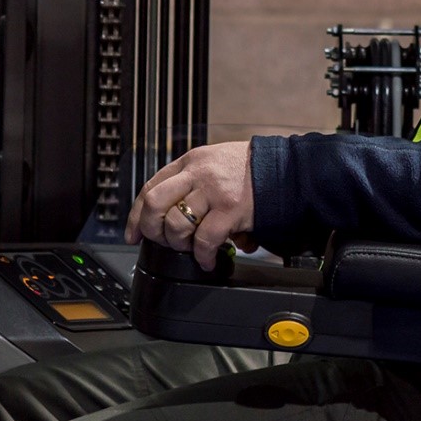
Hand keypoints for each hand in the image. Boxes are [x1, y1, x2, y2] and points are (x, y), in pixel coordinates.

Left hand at [124, 140, 255, 270]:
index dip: (137, 215)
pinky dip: (202, 256)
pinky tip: (207, 260)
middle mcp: (198, 173)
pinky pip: (204, 239)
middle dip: (151, 229)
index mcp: (191, 161)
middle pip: (154, 203)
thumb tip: (168, 211)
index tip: (134, 234)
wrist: (286, 168)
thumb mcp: (214, 163)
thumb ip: (191, 179)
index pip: (150, 187)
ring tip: (190, 249)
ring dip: (178, 244)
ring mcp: (214, 191)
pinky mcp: (231, 209)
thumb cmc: (251, 169)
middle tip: (162, 241)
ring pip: (176, 224)